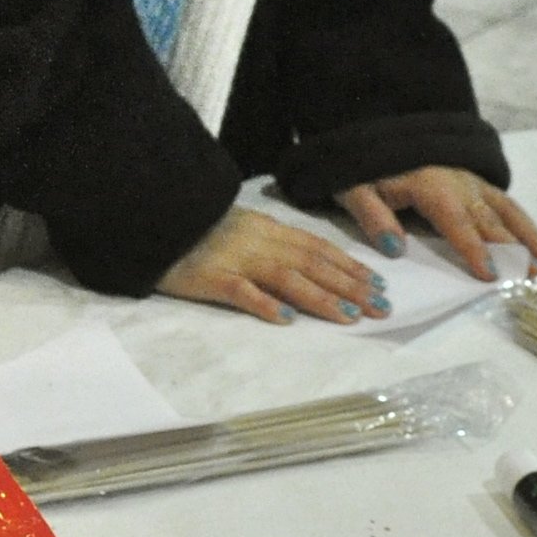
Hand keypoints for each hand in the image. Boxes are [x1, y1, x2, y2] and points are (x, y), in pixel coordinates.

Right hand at [156, 206, 391, 325]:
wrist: (153, 217)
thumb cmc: (195, 227)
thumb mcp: (241, 226)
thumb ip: (271, 242)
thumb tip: (306, 263)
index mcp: (267, 229)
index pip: (318, 247)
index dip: (350, 265)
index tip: (378, 283)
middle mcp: (259, 242)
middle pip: (312, 264)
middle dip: (351, 286)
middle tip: (382, 307)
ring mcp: (235, 259)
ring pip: (287, 278)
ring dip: (322, 298)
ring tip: (351, 317)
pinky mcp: (210, 278)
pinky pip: (241, 291)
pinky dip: (265, 304)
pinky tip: (286, 319)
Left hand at [333, 167, 536, 283]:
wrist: (376, 129)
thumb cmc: (364, 167)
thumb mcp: (355, 189)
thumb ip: (373, 217)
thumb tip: (394, 248)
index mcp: (430, 185)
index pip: (457, 221)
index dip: (474, 249)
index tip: (491, 275)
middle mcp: (459, 182)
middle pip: (490, 219)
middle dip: (514, 250)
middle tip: (534, 278)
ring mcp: (471, 180)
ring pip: (506, 210)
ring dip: (529, 237)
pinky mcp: (476, 180)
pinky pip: (506, 203)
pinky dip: (525, 224)